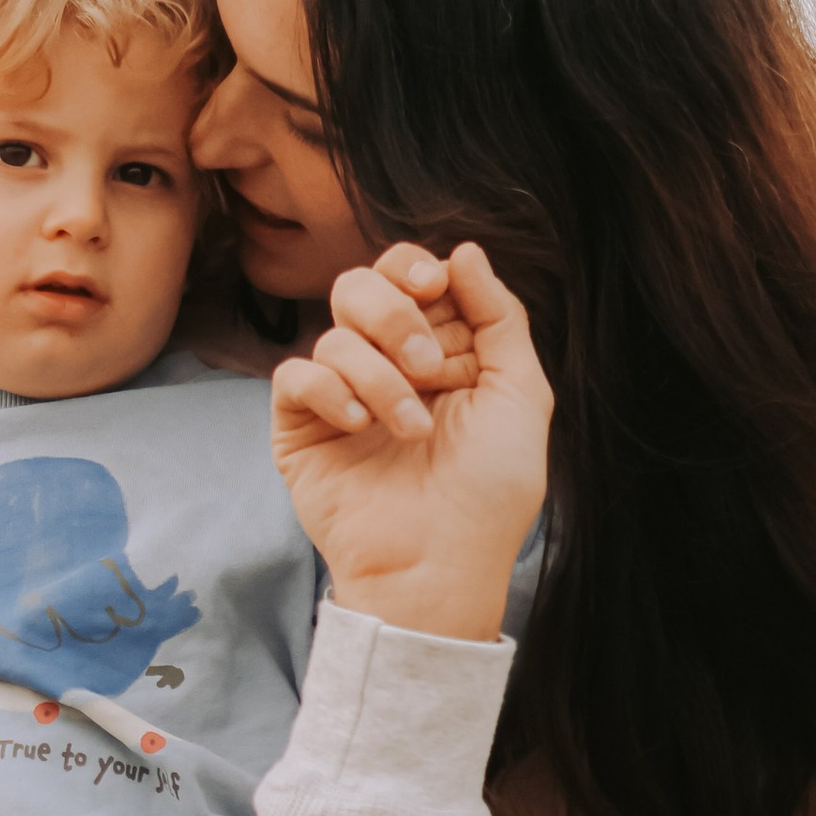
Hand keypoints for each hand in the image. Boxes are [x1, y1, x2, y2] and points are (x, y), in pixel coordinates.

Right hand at [271, 241, 551, 644]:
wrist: (439, 564)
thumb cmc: (488, 493)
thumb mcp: (520, 395)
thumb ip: (499, 316)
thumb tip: (464, 251)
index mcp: (440, 352)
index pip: (410, 278)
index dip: (415, 270)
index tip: (434, 287)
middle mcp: (387, 366)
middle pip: (360, 286)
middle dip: (395, 315)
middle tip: (429, 368)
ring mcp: (341, 396)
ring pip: (334, 333)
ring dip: (379, 376)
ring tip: (411, 431)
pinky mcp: (301, 428)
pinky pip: (295, 375)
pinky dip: (328, 391)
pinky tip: (358, 426)